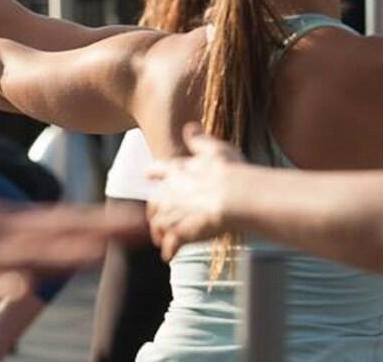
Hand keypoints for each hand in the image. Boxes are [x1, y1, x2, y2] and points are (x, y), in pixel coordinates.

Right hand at [0, 199, 144, 310]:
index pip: (58, 221)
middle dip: (98, 230)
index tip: (146, 217)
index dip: (102, 220)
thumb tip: (36, 260)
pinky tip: (17, 290)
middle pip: (50, 233)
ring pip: (14, 254)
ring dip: (57, 250)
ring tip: (98, 249)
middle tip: (145, 225)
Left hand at [146, 123, 244, 259]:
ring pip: (158, 225)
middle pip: (154, 203)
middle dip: (154, 211)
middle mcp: (170, 192)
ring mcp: (173, 214)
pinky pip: (169, 246)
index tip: (148, 176)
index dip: (153, 174)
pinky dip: (168, 251)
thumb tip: (189, 127)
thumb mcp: (215, 149)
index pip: (158, 170)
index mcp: (177, 171)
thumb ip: (199, 140)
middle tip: (155, 218)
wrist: (235, 198)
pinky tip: (169, 256)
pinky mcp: (180, 234)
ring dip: (159, 233)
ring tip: (161, 241)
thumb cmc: (230, 172)